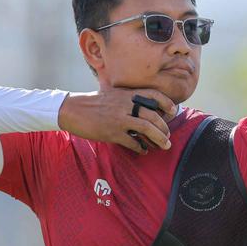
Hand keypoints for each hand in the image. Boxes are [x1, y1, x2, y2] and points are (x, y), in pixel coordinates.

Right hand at [58, 87, 175, 153]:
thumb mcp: (114, 95)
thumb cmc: (94, 102)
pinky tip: (143, 150)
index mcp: (127, 94)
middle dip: (164, 127)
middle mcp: (125, 105)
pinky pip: (132, 142)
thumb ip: (129, 99)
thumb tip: (146, 107)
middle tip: (168, 136)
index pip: (153, 95)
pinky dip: (141, 148)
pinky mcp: (112, 133)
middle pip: (153, 115)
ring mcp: (119, 119)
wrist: (73, 110)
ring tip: (164, 145)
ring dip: (158, 138)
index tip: (173, 111)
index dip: (166, 102)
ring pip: (146, 128)